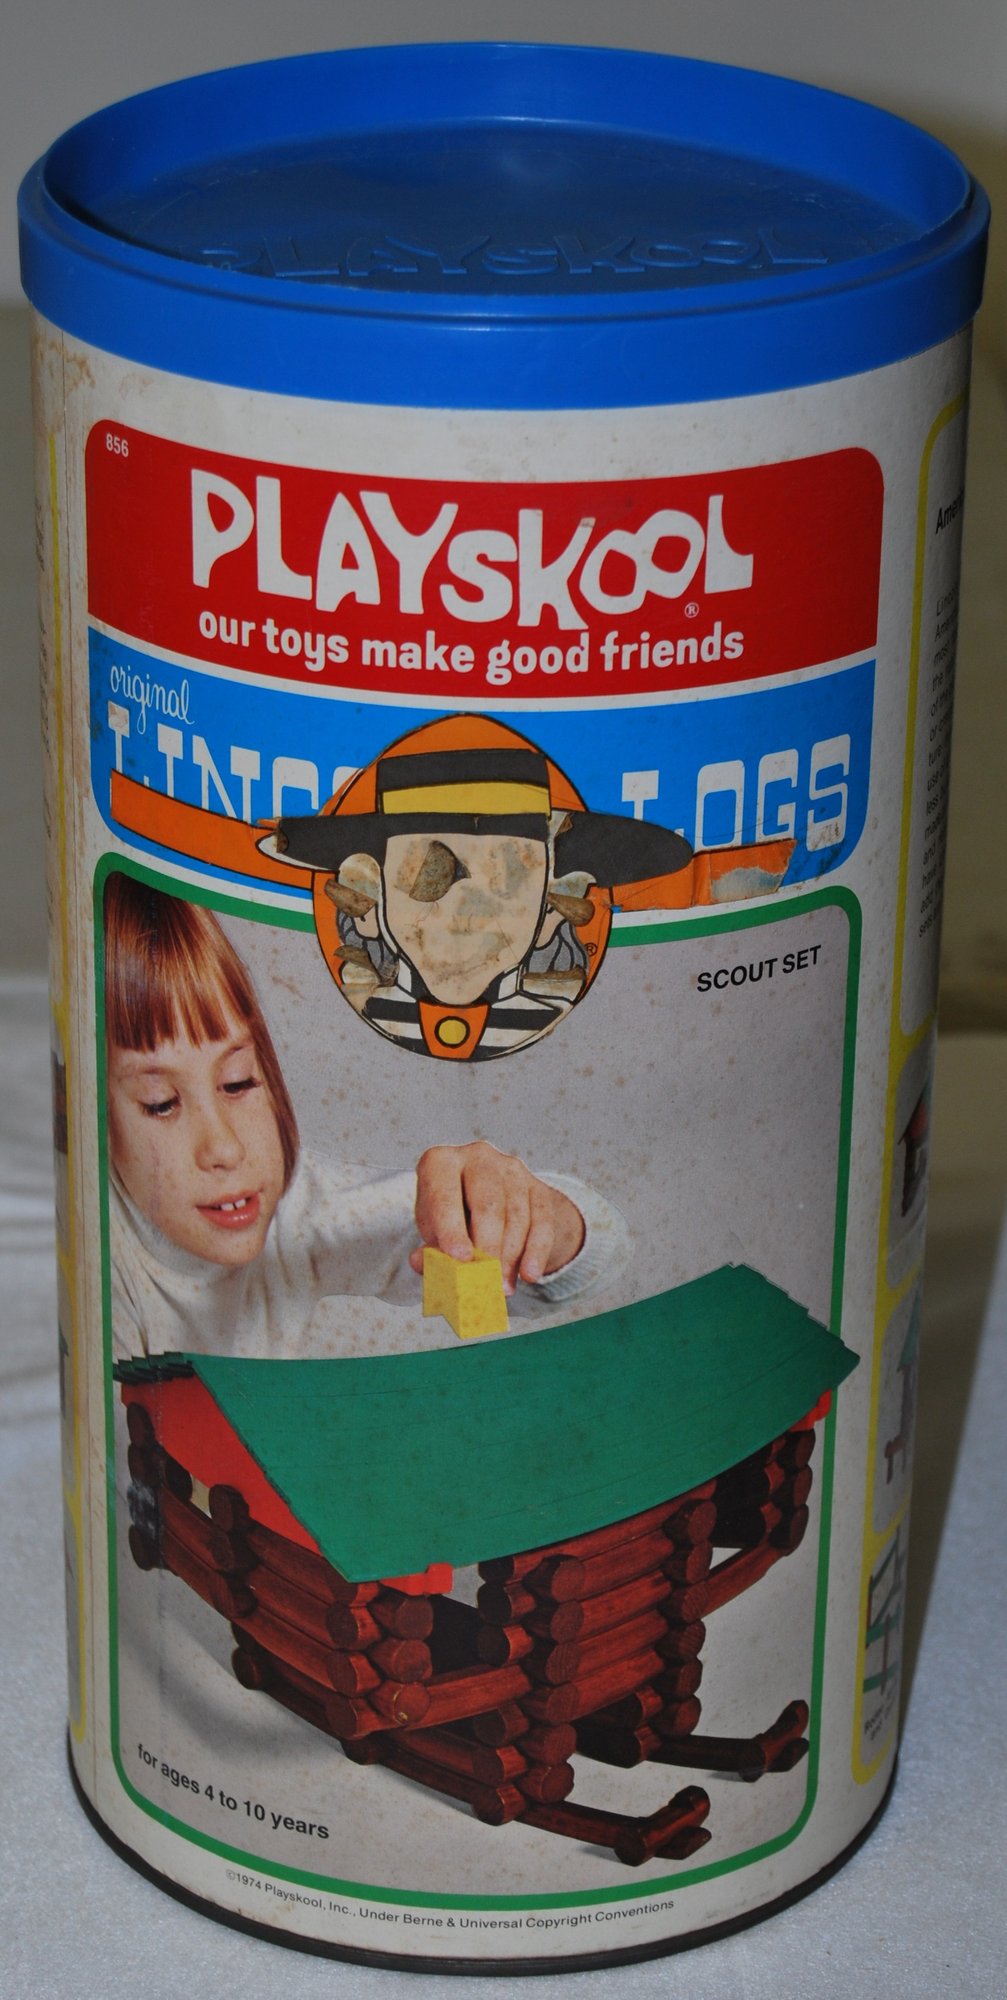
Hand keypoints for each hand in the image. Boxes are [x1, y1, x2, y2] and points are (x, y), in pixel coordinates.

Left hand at [410, 1142, 584, 1293]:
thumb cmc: (451, 1216)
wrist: (485, 1204)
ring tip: (502, 1287)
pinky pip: (542, 1221)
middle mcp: (477, 1157)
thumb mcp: (433, 1230)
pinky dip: (536, 1251)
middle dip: (489, 1247)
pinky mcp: (537, 1186)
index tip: (460, 1258)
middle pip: (488, 1205)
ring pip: (517, 1215)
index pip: (445, 1195)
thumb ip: (428, 1248)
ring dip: (511, 1256)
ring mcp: (511, 1169)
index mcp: (441, 1163)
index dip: (452, 1228)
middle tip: (487, 1281)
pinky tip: (528, 1274)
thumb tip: (421, 1263)